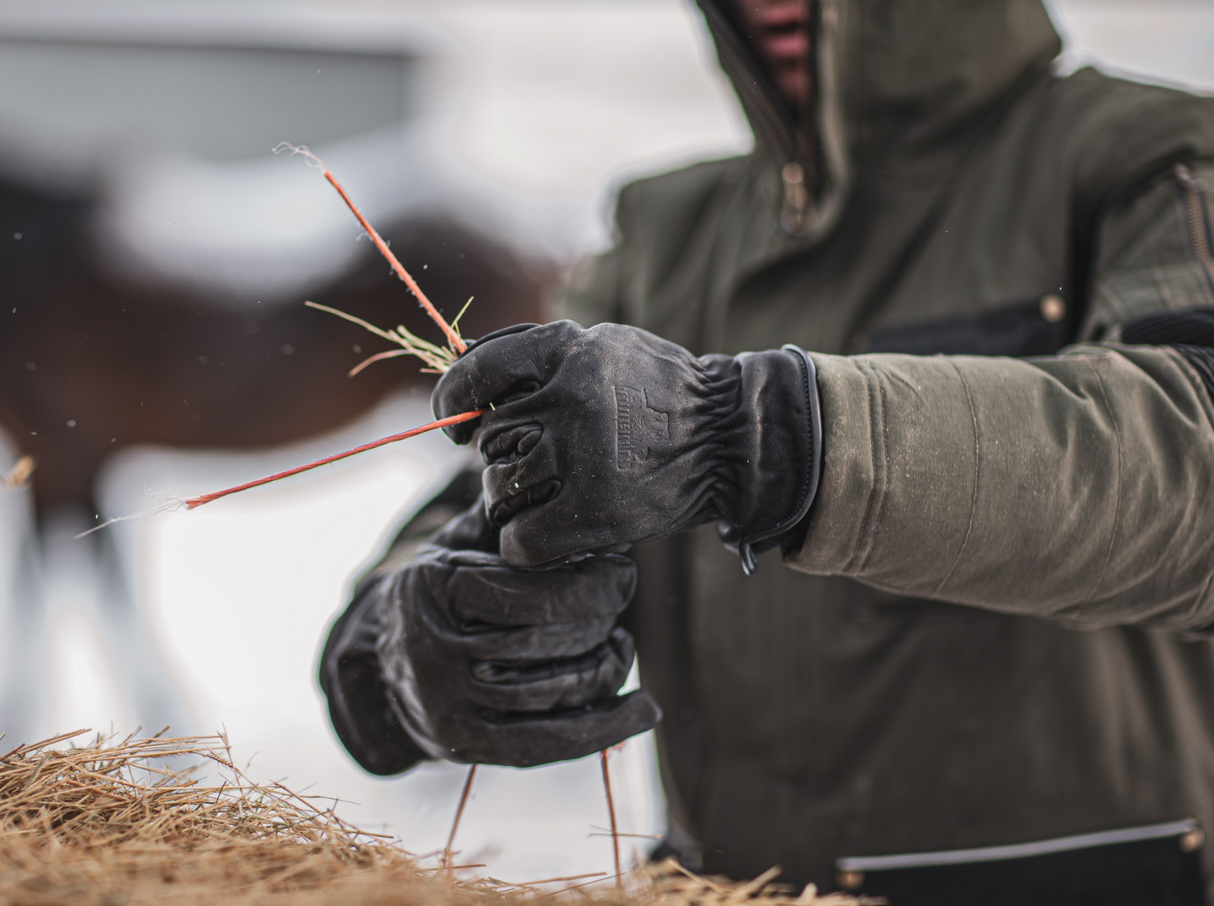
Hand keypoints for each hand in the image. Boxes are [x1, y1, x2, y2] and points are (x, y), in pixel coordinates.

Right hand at [320, 500, 659, 769]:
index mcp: (437, 589)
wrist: (384, 669)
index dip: (593, 585)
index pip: (532, 593)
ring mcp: (452, 705)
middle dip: (602, 620)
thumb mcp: (458, 545)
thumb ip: (506, 522)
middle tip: (619, 601)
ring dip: (607, 666)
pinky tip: (644, 709)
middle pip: (550, 643)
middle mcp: (437, 651)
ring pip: (558, 690)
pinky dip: (607, 728)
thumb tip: (574, 493)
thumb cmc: (442, 594)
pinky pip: (552, 742)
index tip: (622, 572)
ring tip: (620, 645)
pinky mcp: (471, 745)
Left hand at [432, 320, 821, 570]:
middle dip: (500, 456)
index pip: (477, 372)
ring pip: (500, 489)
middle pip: (491, 440)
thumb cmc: (659, 392)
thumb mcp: (605, 347)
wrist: (731, 438)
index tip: (456, 425)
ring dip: (510, 501)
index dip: (453, 400)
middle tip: (532, 466)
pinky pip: (522, 539)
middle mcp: (569, 399)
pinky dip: (520, 544)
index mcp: (568, 350)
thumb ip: (540, 355)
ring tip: (542, 499)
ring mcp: (583, 456)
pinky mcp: (597, 512)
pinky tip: (539, 537)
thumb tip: (461, 370)